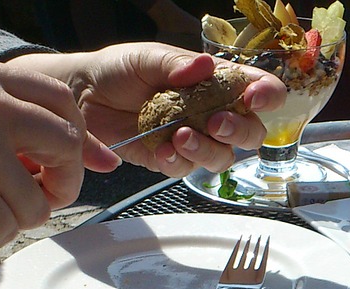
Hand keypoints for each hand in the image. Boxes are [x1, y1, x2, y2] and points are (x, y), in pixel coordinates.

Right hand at [0, 49, 97, 258]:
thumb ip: (3, 117)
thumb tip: (92, 152)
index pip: (60, 100)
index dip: (82, 140)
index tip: (93, 165)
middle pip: (65, 146)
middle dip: (61, 183)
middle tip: (35, 199)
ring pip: (36, 202)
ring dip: (7, 220)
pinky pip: (5, 231)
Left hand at [13, 44, 285, 176]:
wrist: (82, 94)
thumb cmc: (119, 70)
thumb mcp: (147, 58)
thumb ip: (176, 65)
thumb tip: (204, 67)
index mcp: (216, 82)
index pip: (259, 89)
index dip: (267, 95)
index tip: (253, 98)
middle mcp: (212, 113)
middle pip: (251, 132)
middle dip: (239, 130)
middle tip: (215, 122)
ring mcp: (194, 139)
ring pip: (223, 157)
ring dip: (207, 149)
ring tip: (180, 135)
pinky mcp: (171, 159)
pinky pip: (187, 169)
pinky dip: (179, 161)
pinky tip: (163, 149)